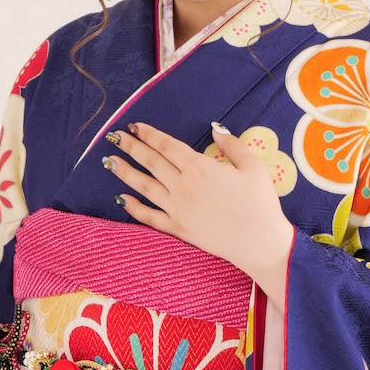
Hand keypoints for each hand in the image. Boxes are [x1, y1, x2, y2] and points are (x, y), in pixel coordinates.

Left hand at [105, 121, 293, 309]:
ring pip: (144, 186)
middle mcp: (183, 186)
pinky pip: (149, 217)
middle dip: (132, 147)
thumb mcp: (252, 166)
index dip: (149, 134)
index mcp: (200, 167)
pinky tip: (120, 199)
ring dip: (125, 172)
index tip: (136, 126)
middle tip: (116, 137)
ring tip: (109, 162)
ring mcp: (177, 209)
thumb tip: (215, 129)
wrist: (260, 242)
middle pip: (151, 162)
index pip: (167, 146)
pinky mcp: (178, 228)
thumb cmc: (260, 203)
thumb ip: (232, 144)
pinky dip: (133, 208)